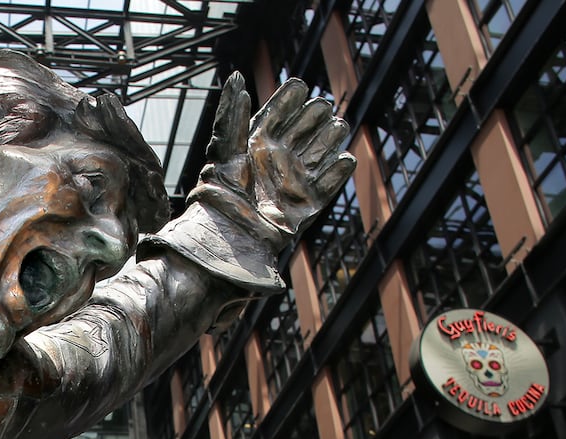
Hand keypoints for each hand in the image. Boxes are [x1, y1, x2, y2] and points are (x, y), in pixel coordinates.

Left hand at [189, 74, 354, 244]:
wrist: (230, 234)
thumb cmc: (220, 192)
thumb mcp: (223, 148)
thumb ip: (231, 115)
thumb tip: (235, 77)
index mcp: (257, 144)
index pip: (277, 113)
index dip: (288, 98)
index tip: (299, 85)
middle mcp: (278, 159)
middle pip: (303, 128)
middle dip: (314, 115)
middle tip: (321, 106)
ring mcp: (294, 180)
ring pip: (320, 151)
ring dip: (330, 137)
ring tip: (337, 125)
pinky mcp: (307, 203)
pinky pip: (329, 183)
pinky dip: (338, 172)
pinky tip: (344, 159)